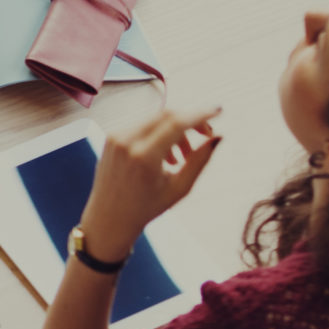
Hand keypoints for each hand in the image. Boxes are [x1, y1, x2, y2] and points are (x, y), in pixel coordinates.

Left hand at [79, 105, 222, 257]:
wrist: (109, 217)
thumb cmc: (147, 207)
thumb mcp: (180, 188)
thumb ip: (200, 160)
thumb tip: (219, 137)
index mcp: (143, 156)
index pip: (176, 123)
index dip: (200, 114)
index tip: (218, 111)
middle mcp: (126, 142)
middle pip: (167, 115)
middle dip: (191, 120)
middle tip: (207, 134)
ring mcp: (115, 137)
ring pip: (155, 119)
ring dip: (176, 130)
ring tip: (184, 156)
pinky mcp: (111, 137)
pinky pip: (142, 125)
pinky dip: (159, 133)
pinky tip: (167, 156)